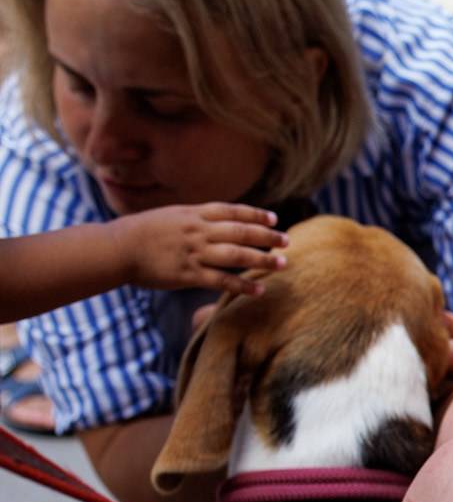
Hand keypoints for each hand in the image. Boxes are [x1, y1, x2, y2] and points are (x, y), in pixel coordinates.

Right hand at [117, 203, 286, 296]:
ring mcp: (194, 252)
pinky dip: (242, 286)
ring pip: (237, 255)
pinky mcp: (188, 274)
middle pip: (241, 231)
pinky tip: (258, 291)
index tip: (274, 219)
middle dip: (267, 236)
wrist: (116, 247)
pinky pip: (222, 281)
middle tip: (287, 241)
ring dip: (262, 260)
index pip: (232, 211)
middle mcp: (198, 230)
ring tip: (281, 265)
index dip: (256, 214)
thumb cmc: (141, 232)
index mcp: (193, 213)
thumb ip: (195, 218)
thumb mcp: (171, 215)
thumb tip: (216, 222)